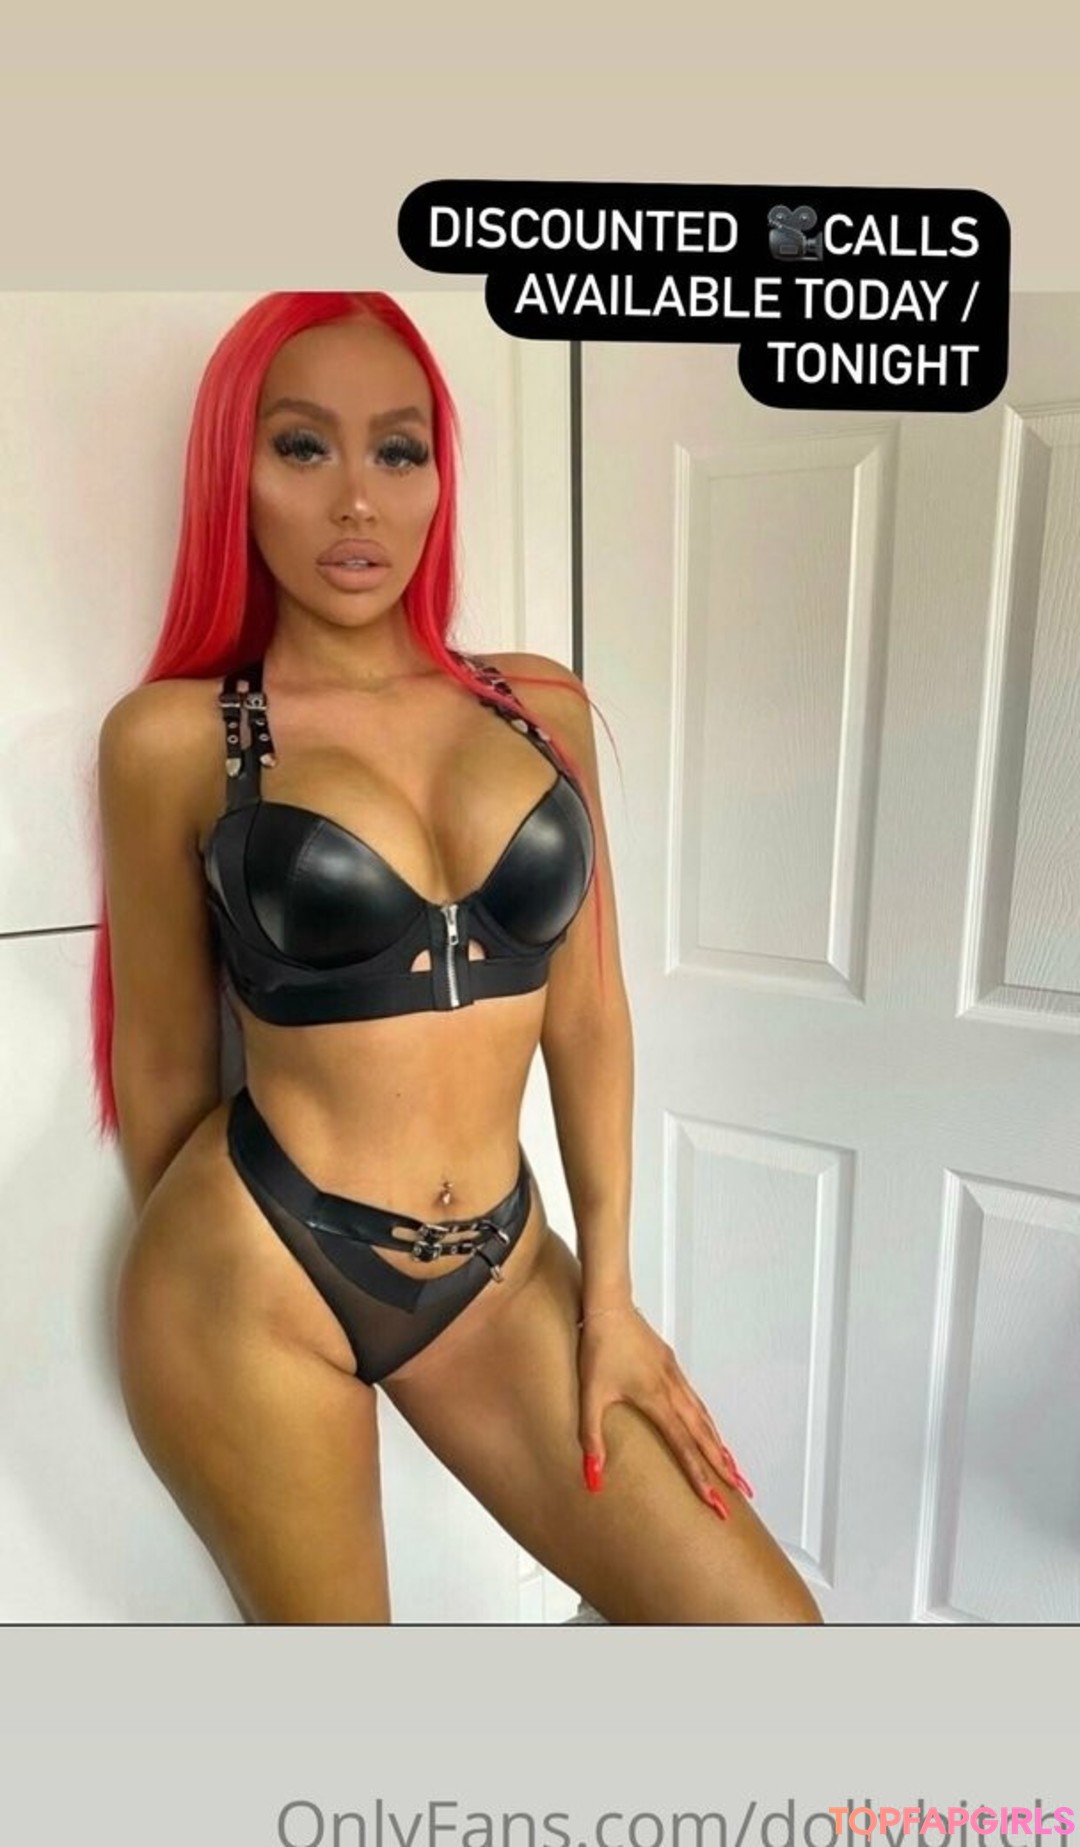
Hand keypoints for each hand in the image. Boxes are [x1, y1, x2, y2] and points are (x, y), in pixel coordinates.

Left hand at [576, 1304, 753, 1518]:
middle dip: (724, 1468)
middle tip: (742, 1492)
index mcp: (657, 1400)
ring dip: (720, 1446)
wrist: (610, 1306)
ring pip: (705, 1418)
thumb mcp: (590, 1396)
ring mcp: (675, 1378)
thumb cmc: (599, 1348)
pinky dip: (708, 1423)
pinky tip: (709, 1431)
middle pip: (705, 1436)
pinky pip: (697, 1402)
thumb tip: (592, 1477)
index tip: (715, 1502)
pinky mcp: (672, 1368)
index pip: (684, 1448)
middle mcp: (673, 1391)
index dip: (700, 1477)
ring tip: (734, 1469)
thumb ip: (591, 1438)